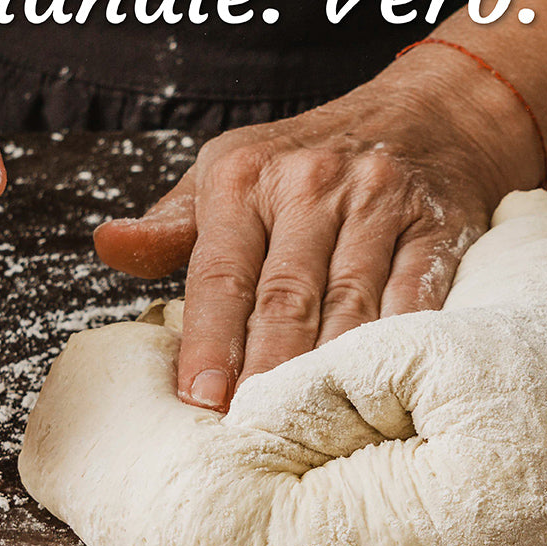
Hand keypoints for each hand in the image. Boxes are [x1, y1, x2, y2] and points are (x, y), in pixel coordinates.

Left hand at [95, 47, 544, 410]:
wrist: (425, 114)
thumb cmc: (306, 158)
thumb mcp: (227, 172)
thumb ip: (170, 225)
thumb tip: (109, 247)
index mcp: (245, 175)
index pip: (220, 273)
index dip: (209, 341)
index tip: (201, 398)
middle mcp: (311, 183)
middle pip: (285, 297)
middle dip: (265, 371)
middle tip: (250, 431)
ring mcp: (379, 203)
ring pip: (348, 306)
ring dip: (326, 372)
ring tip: (306, 428)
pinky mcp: (437, 227)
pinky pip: (415, 298)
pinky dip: (395, 349)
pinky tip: (377, 391)